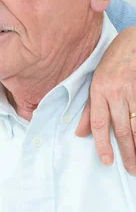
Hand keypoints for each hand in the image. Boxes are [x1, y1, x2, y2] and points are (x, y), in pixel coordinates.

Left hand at [76, 27, 135, 174]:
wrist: (134, 42)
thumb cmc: (112, 64)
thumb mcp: (95, 83)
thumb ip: (89, 110)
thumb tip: (80, 134)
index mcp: (99, 91)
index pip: (98, 123)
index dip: (102, 144)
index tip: (107, 161)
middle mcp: (116, 92)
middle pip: (121, 128)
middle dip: (127, 151)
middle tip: (131, 169)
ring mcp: (133, 91)